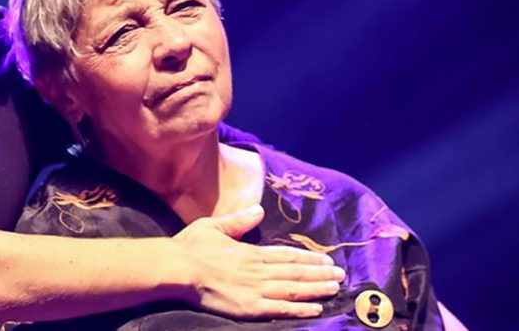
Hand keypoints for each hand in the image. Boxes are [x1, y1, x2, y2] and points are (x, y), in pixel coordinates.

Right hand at [172, 205, 344, 318]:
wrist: (177, 270)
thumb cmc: (190, 247)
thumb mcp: (213, 226)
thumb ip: (238, 221)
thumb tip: (259, 209)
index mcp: (251, 252)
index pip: (287, 255)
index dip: (309, 258)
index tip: (327, 260)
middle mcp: (259, 271)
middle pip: (296, 272)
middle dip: (320, 274)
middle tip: (341, 276)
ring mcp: (256, 290)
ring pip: (294, 289)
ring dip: (317, 289)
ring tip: (335, 289)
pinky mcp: (250, 308)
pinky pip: (281, 309)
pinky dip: (300, 309)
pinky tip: (316, 309)